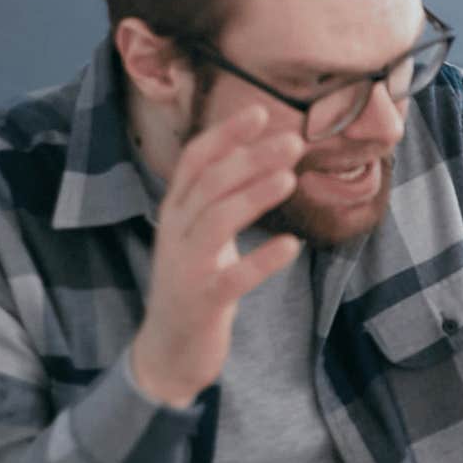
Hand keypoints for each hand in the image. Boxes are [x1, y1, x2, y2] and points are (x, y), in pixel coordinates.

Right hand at [131, 106, 304, 406]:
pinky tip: (292, 246)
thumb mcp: (201, 236)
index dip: (227, 134)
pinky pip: (232, 278)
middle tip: (294, 141)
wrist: (168, 351)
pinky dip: (262, 261)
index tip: (262, 111)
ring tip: (291, 179)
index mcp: (176, 212)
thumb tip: (259, 156)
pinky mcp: (203, 302)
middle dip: (251, 157)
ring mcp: (186, 267)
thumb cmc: (195, 284)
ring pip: (216, 221)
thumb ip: (220, 198)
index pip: (196, 160)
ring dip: (254, 196)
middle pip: (210, 183)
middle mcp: (175, 232)